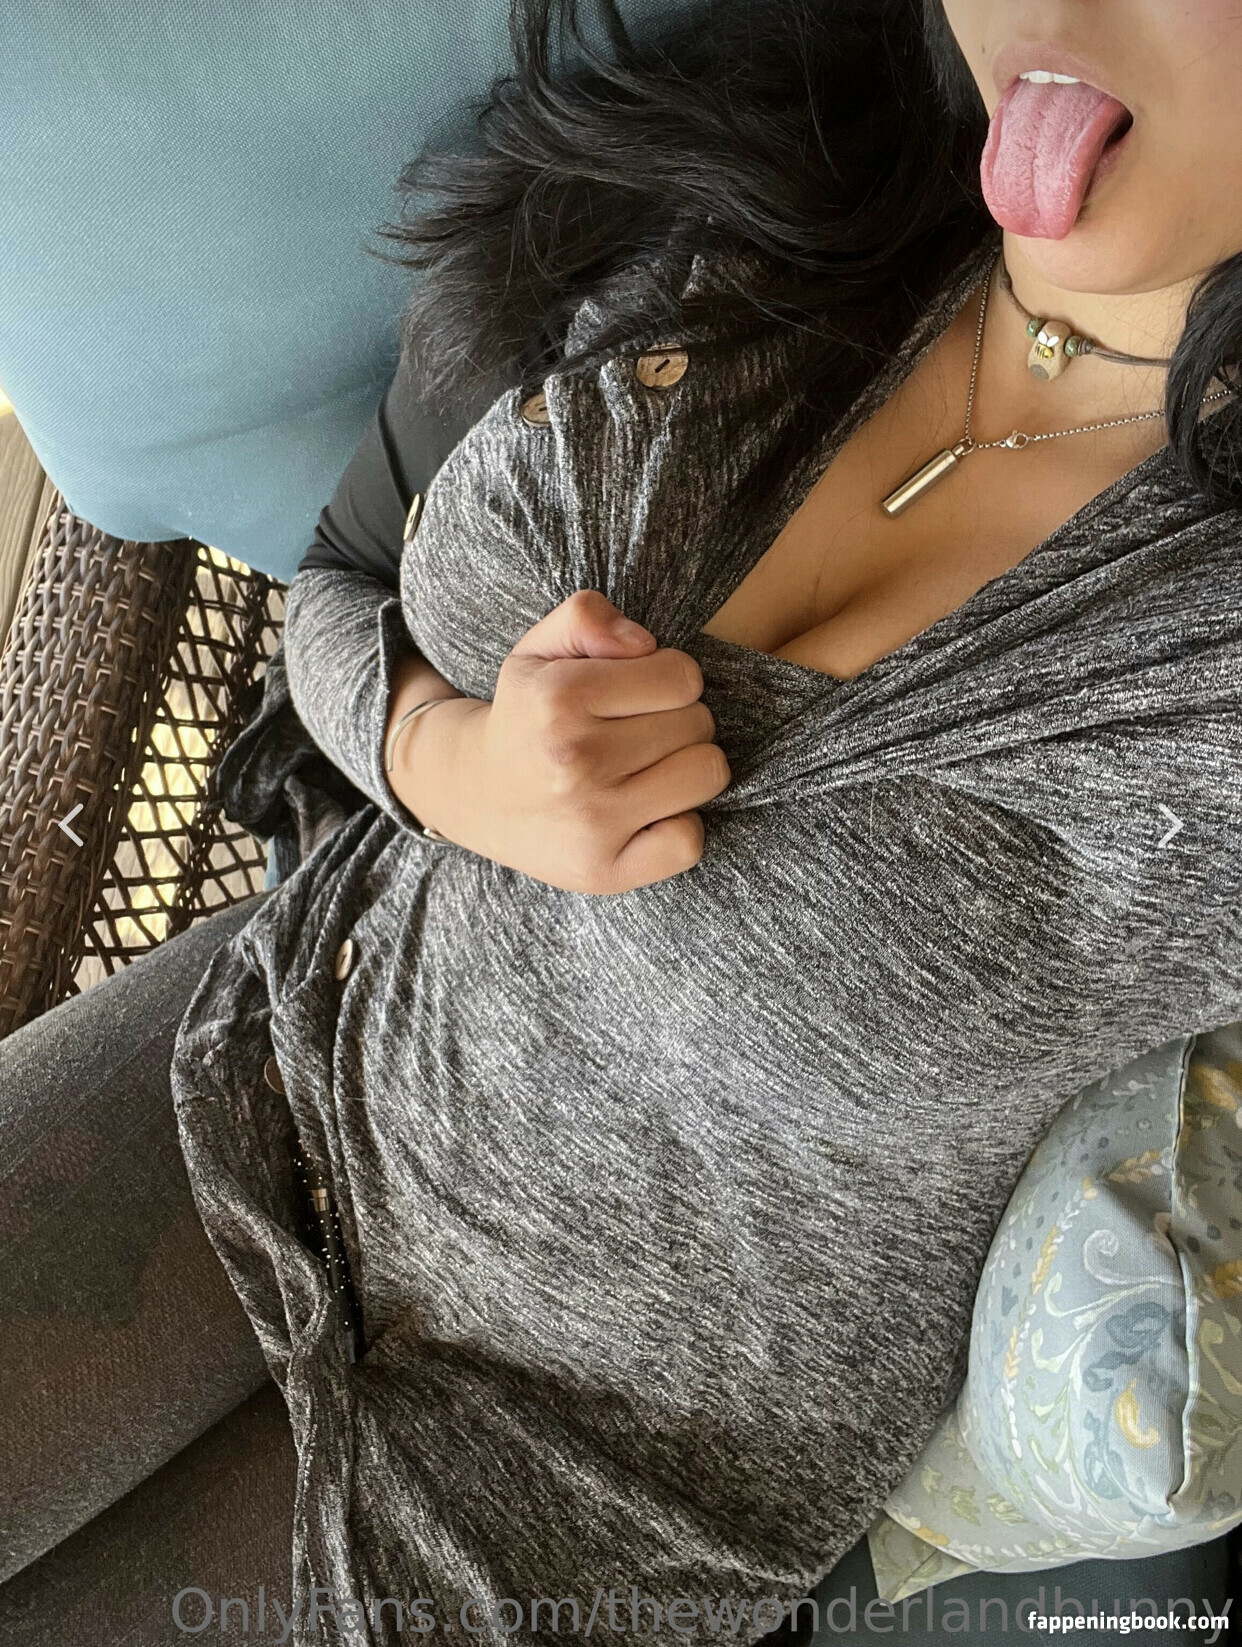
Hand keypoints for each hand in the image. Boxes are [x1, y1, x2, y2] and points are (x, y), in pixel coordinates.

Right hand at [389, 590, 730, 892]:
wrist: (476, 796)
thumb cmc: (527, 716)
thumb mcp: (539, 649)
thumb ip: (587, 618)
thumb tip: (644, 644)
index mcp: (559, 698)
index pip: (683, 676)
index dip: (668, 679)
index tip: (637, 695)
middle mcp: (575, 760)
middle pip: (699, 723)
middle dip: (677, 721)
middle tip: (636, 734)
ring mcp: (592, 821)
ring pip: (707, 774)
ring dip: (687, 767)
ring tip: (647, 768)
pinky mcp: (605, 871)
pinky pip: (690, 840)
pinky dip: (677, 825)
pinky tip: (645, 813)